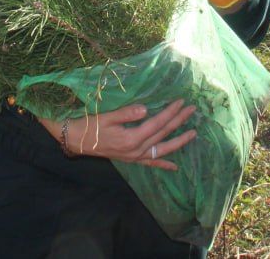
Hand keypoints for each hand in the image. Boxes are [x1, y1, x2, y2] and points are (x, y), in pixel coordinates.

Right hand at [41, 100, 196, 169]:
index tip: (181, 102)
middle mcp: (136, 150)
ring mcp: (134, 157)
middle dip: (179, 121)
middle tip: (193, 110)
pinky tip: (175, 167)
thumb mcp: (107, 116)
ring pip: (162, 150)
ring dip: (178, 141)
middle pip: (163, 134)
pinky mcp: (131, 159)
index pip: (157, 123)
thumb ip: (127, 113)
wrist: (76, 140)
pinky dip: (163, 164)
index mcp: (131, 138)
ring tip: (193, 134)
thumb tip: (145, 109)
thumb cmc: (90, 125)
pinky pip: (150, 163)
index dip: (170, 112)